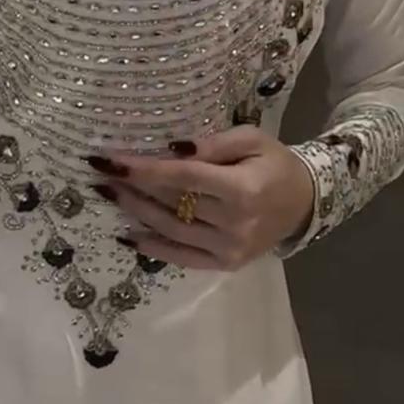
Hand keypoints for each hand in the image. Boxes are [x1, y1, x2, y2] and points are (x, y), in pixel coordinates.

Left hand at [89, 127, 314, 270]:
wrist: (304, 203)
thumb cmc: (275, 164)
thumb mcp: (251, 139)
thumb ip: (213, 144)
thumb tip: (172, 150)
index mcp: (243, 189)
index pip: (182, 178)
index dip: (143, 169)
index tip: (111, 159)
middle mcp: (234, 224)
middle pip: (171, 203)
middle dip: (131, 187)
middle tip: (99, 172)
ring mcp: (229, 249)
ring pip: (170, 230)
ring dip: (134, 212)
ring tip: (107, 194)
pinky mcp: (224, 264)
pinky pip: (180, 257)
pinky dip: (152, 247)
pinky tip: (126, 234)